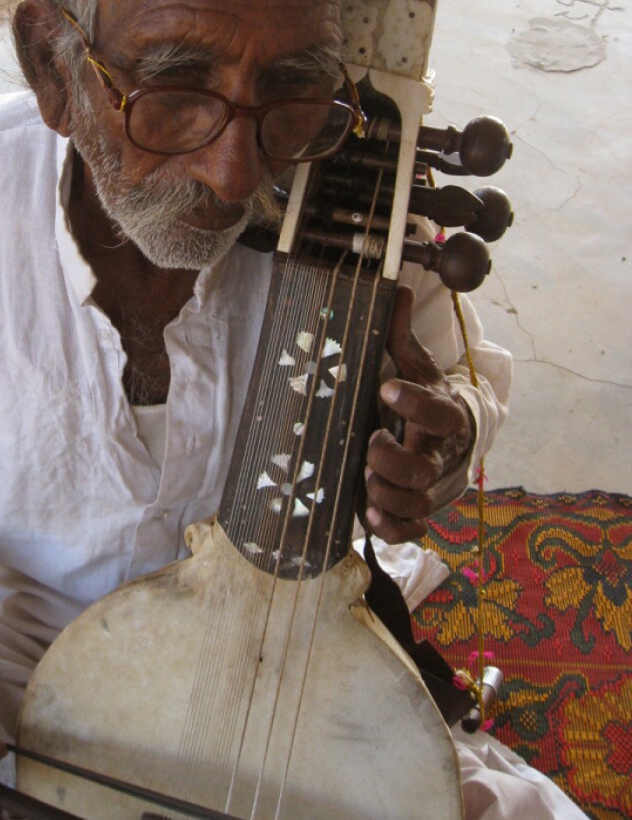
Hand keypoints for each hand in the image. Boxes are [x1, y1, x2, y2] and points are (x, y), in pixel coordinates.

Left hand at [365, 286, 472, 542]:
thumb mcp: (417, 367)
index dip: (415, 403)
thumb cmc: (427, 401)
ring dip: (386, 493)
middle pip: (424, 468)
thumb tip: (396, 288)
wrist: (454, 442)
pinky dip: (391, 527)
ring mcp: (432, 487)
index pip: (439, 412)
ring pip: (416, 503)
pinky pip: (411, 531)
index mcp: (444, 415)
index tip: (385, 388)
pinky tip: (370, 513)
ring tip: (365, 478)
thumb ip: (401, 335)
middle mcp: (441, 455)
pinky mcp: (421, 512)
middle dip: (392, 460)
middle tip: (370, 443)